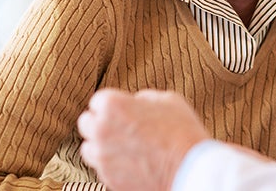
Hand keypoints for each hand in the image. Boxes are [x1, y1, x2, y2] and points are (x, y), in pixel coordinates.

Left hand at [77, 88, 209, 190]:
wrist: (190, 168)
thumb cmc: (181, 133)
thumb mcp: (167, 100)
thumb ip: (143, 98)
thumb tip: (136, 103)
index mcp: (113, 106)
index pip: (97, 100)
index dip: (112, 104)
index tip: (121, 109)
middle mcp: (101, 130)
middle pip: (86, 123)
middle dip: (100, 123)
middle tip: (119, 126)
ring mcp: (103, 157)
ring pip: (89, 148)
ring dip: (101, 145)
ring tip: (123, 145)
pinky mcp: (108, 178)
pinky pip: (101, 167)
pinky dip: (112, 164)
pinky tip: (131, 160)